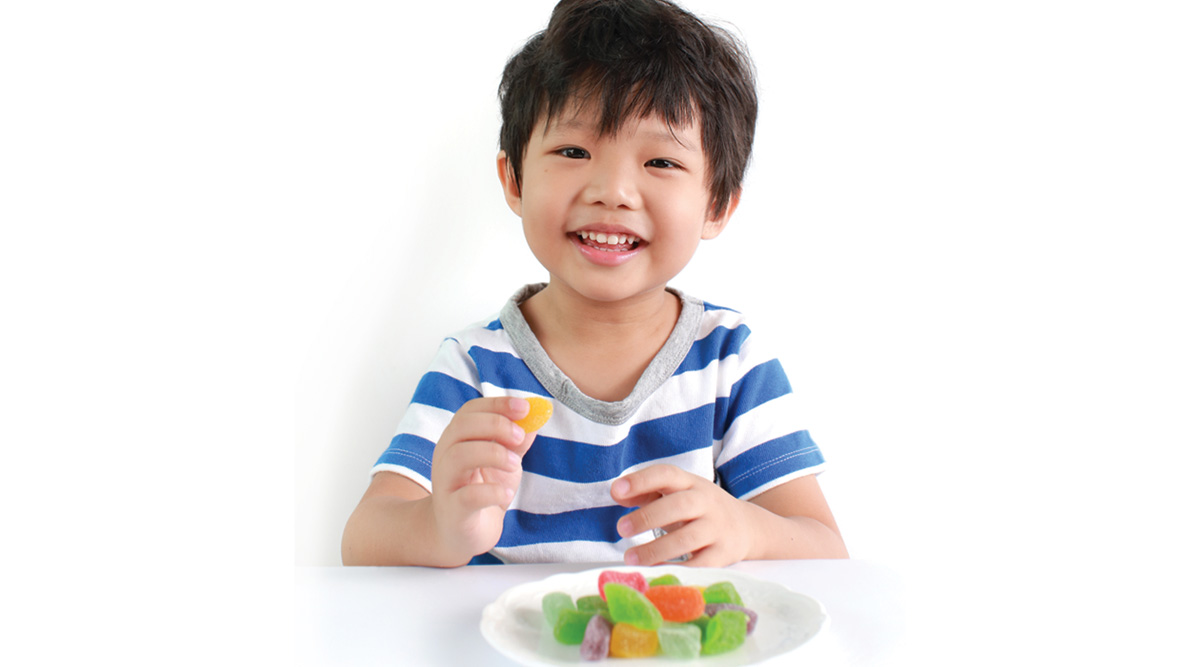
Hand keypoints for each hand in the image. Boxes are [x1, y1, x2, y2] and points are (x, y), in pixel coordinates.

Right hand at [428, 397, 539, 561]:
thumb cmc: (481, 491)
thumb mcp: (505, 463)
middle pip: (462, 426)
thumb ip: (517, 441)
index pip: (471, 410)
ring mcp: (446, 483)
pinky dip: (491, 491)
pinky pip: (467, 496)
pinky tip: (506, 494)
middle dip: (496, 425)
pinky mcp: (453, 510)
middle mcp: (445, 455)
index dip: (498, 404)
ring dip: (493, 454)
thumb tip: (535, 418)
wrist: (460, 534)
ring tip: (514, 464)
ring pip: (459, 456)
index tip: (525, 407)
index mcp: (457, 439)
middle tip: (520, 437)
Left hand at [611, 464, 753, 567]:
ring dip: (656, 549)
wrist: (747, 527)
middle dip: (647, 517)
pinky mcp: (723, 553)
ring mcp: (717, 528)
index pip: (666, 474)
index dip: (641, 480)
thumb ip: (646, 492)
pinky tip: (656, 571)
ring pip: (687, 538)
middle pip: (678, 505)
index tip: (616, 491)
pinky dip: (677, 569)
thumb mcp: (676, 493)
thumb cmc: (699, 508)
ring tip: (630, 558)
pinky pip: (700, 564)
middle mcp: (706, 502)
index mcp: (690, 483)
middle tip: (620, 528)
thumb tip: (616, 493)